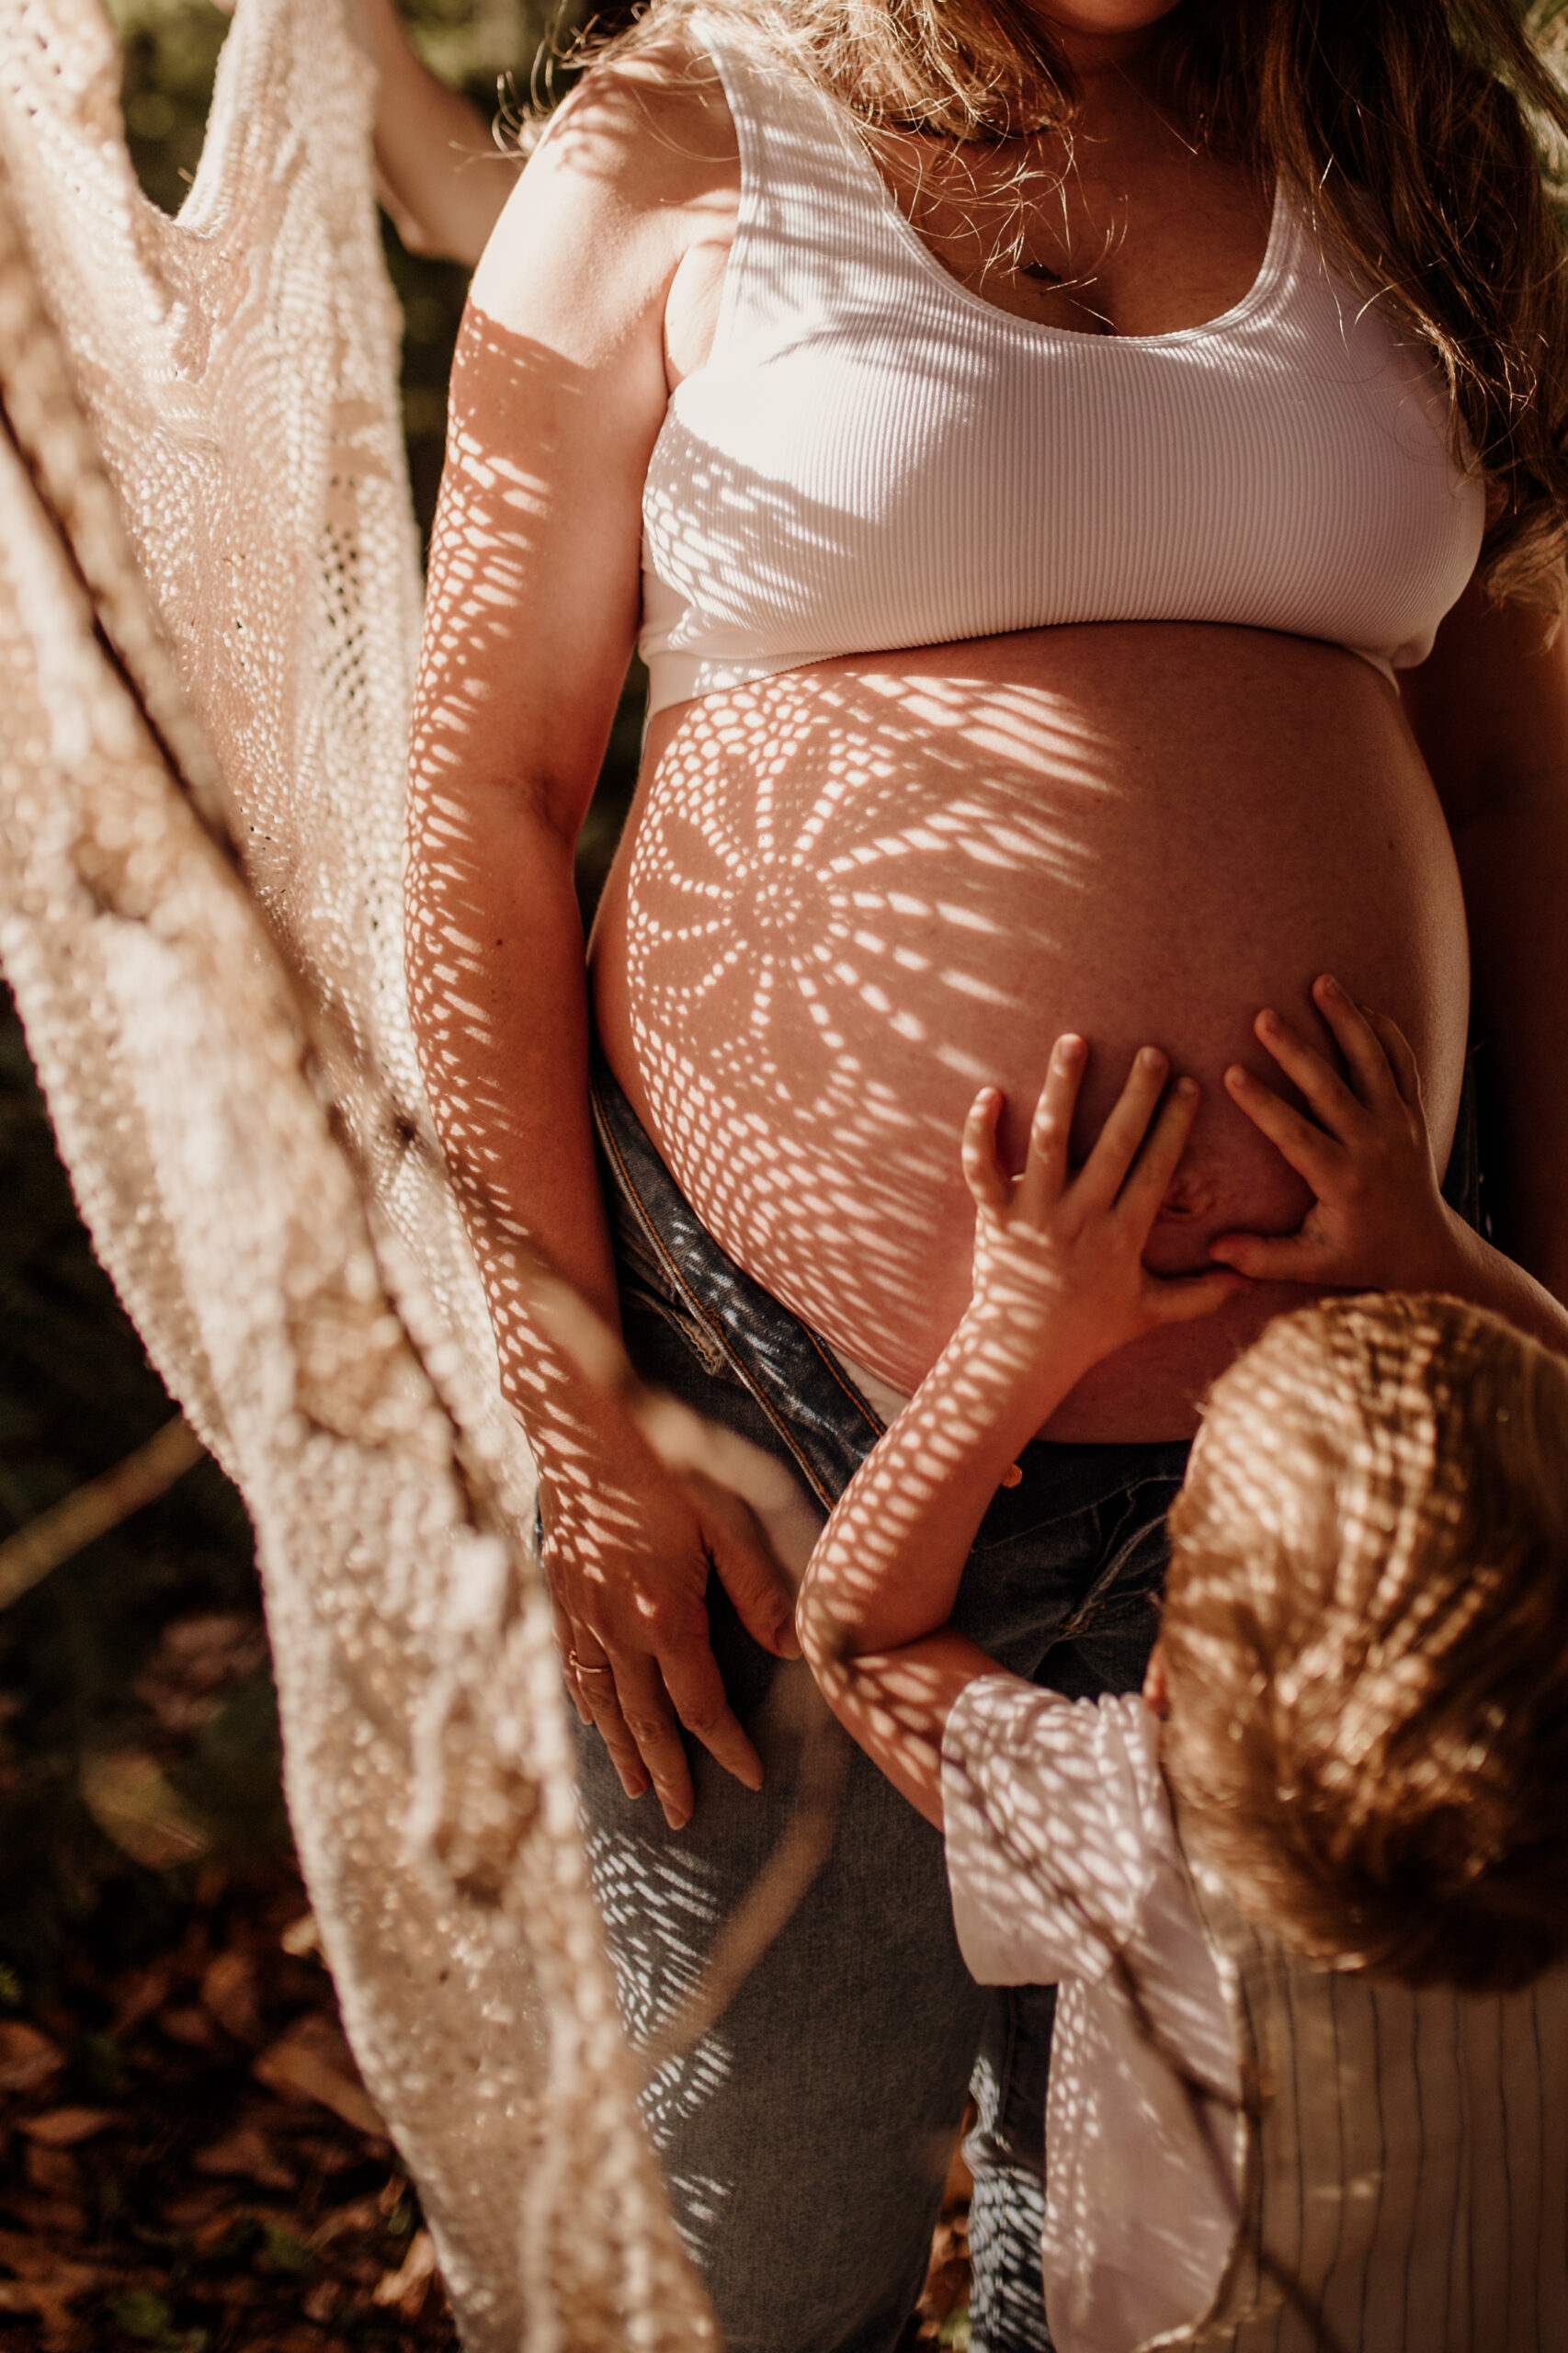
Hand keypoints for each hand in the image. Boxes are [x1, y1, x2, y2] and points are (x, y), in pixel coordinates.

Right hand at [540, 1399, 799, 1831]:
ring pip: (603, 1701)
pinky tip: (590, 1720)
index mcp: (665, 1615)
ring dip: (621, 1749)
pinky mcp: (560, 1591)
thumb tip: (794, 1649)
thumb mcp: (728, 1518)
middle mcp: (618, 1627)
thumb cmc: (665, 1463)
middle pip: (646, 1719)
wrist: (581, 1423)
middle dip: (669, 1772)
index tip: (748, 1778)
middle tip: (682, 1818)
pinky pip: (571, 1664)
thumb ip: (760, 1588)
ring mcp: (582, 1612)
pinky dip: (583, 1700)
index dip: (727, 1747)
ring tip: (636, 1789)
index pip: (700, 1705)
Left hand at [959, 1036, 1244, 1406]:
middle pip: (1115, 1144)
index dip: (1174, 1125)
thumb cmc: (1091, 1330)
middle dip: (1136, 1095)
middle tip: (1151, 1051)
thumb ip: (1202, 1294)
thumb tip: (1249, 1280)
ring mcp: (1035, 1213)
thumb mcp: (1152, 1313)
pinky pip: (982, 1168)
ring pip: (1049, 1141)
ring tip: (1075, 1041)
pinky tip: (989, 1091)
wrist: (1023, 1354)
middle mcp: (1082, 1217)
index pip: (1157, 1167)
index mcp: (1124, 1233)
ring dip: (1062, 1089)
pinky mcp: (994, 1216)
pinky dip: (980, 1132)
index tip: (1189, 1083)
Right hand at [1208, 973, 1463, 1289]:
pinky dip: (1386, 1031)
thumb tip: (1213, 1251)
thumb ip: (1263, 1256)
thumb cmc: (1359, 1255)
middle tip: (1264, 1016)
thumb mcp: (1312, 1264)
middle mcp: (1373, 1145)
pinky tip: (1361, 1004)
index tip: (1233, 1073)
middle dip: (1296, 1050)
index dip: (1264, 1104)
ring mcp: (1398, 1124)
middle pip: (1332, 1088)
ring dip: (1347, 1020)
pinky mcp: (1413, 1113)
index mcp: (1342, 1179)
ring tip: (1321, 981)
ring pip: (1374, 1062)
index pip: (1297, 1135)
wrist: (1425, 1249)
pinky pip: (1403, 1063)